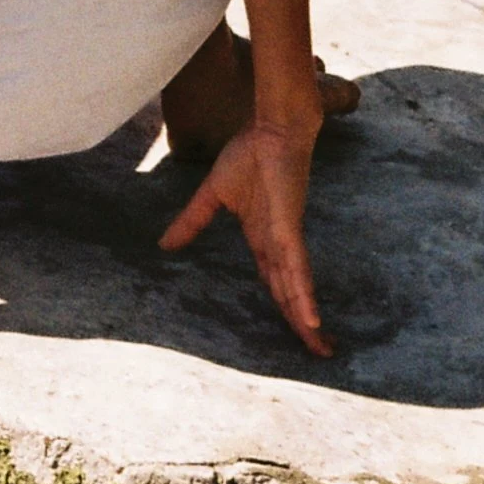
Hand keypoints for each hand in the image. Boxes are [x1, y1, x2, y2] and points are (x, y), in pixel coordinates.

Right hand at [159, 118, 331, 356]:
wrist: (269, 130)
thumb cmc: (248, 155)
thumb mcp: (212, 195)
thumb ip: (192, 221)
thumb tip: (164, 244)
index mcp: (263, 238)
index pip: (277, 282)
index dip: (287, 307)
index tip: (299, 331)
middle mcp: (278, 244)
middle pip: (291, 293)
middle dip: (304, 324)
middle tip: (319, 354)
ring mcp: (285, 238)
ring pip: (297, 289)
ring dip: (307, 319)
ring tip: (320, 349)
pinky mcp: (289, 228)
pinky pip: (296, 269)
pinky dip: (303, 295)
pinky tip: (311, 319)